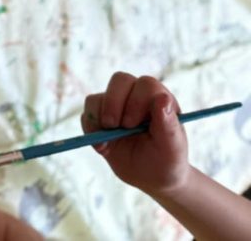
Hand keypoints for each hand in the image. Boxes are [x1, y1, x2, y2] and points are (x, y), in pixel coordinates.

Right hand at [81, 72, 190, 195]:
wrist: (151, 178)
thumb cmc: (167, 161)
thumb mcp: (172, 148)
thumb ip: (169, 124)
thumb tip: (163, 98)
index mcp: (158, 100)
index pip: (146, 84)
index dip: (136, 100)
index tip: (132, 125)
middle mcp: (136, 97)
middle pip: (120, 80)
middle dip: (113, 103)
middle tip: (114, 126)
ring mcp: (116, 105)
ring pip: (98, 96)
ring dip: (99, 118)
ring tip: (108, 142)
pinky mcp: (99, 117)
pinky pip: (87, 113)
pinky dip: (90, 129)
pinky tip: (103, 147)